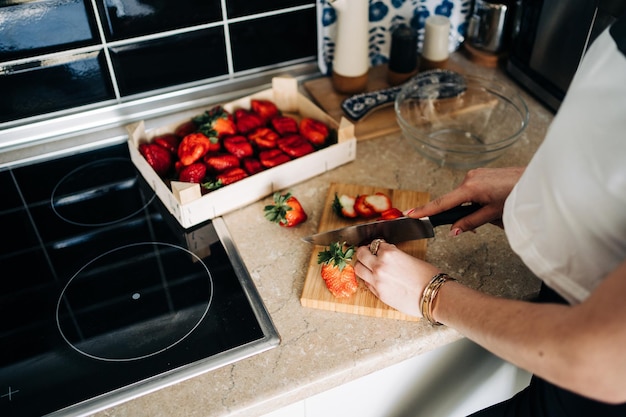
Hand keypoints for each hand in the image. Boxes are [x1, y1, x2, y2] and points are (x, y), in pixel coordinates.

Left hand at [354, 241, 439, 316]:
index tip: (377, 247)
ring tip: (368, 266)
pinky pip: (366, 283)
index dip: (377, 246)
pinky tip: (375, 278)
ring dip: (362, 265)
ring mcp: (377, 280)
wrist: (434, 296)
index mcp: (389, 253)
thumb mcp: (410, 258)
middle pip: (361, 254)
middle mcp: (379, 266)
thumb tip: (386, 256)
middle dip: (364, 252)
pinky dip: (368, 279)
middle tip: (367, 253)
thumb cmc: (428, 277)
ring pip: (358, 269)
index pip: (375, 244)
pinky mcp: (378, 294)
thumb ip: (394, 256)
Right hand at [406, 167, 524, 233]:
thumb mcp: (493, 214)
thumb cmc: (517, 195)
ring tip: (494, 213)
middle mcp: (469, 178)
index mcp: (470, 188)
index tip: (410, 214)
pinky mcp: (481, 174)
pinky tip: (491, 205)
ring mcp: (475, 174)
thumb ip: (470, 222)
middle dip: (461, 215)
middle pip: (453, 201)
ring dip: (472, 208)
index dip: (425, 210)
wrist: (535, 180)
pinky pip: (471, 190)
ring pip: (464, 197)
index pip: (442, 203)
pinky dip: (476, 200)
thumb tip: (453, 230)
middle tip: (477, 226)